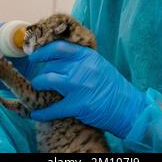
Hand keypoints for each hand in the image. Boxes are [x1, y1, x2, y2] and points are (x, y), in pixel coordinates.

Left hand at [29, 41, 146, 138]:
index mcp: (87, 55)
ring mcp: (79, 85)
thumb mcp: (98, 64)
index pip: (58, 47)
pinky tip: (36, 114)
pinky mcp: (78, 105)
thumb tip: (58, 56)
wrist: (127, 106)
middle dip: (41, 71)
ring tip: (37, 89)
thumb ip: (80, 59)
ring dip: (39, 85)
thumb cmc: (112, 85)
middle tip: (38, 77)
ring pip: (47, 80)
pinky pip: (53, 108)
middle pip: (51, 65)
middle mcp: (82, 67)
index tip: (34, 56)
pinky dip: (43, 112)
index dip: (43, 51)